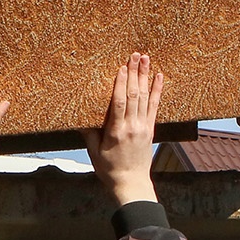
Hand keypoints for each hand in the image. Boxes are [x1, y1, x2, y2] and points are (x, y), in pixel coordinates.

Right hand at [83, 52, 162, 205]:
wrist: (131, 183)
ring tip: (146, 59)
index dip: (121, 84)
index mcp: (116, 132)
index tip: (121, 68)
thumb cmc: (109, 170)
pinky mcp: (150, 129)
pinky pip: (154, 107)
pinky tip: (159, 77)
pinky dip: (157, 90)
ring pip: (145, 97)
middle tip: (135, 55)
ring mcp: (143, 127)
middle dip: (134, 73)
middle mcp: (132, 127)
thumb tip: (80, 117)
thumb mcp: (94, 152)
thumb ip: (88, 133)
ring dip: (145, 77)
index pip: (119, 103)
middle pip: (134, 95)